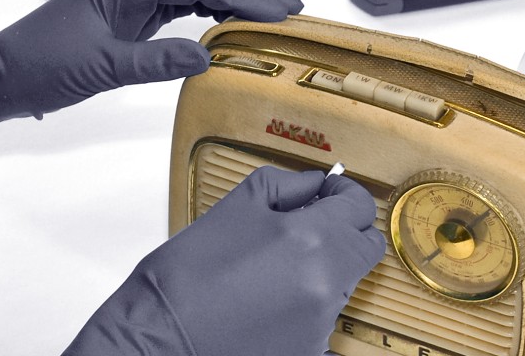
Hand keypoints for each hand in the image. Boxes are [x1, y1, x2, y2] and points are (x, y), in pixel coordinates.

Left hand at [0, 0, 303, 114]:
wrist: (5, 75)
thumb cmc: (42, 66)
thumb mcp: (101, 69)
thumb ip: (155, 61)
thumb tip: (208, 58)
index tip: (277, 12)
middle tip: (290, 5)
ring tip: (275, 11)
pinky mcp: (134, 8)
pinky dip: (214, 4)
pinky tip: (236, 19)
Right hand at [67, 167, 384, 354]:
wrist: (159, 339)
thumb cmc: (183, 279)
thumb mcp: (234, 209)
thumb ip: (285, 187)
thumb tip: (314, 185)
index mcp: (310, 239)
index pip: (360, 208)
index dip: (345, 197)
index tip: (331, 196)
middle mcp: (326, 283)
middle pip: (365, 248)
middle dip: (345, 232)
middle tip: (313, 227)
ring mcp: (321, 322)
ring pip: (344, 283)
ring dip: (322, 270)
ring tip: (274, 271)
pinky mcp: (310, 349)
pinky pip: (322, 317)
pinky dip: (304, 305)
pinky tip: (268, 302)